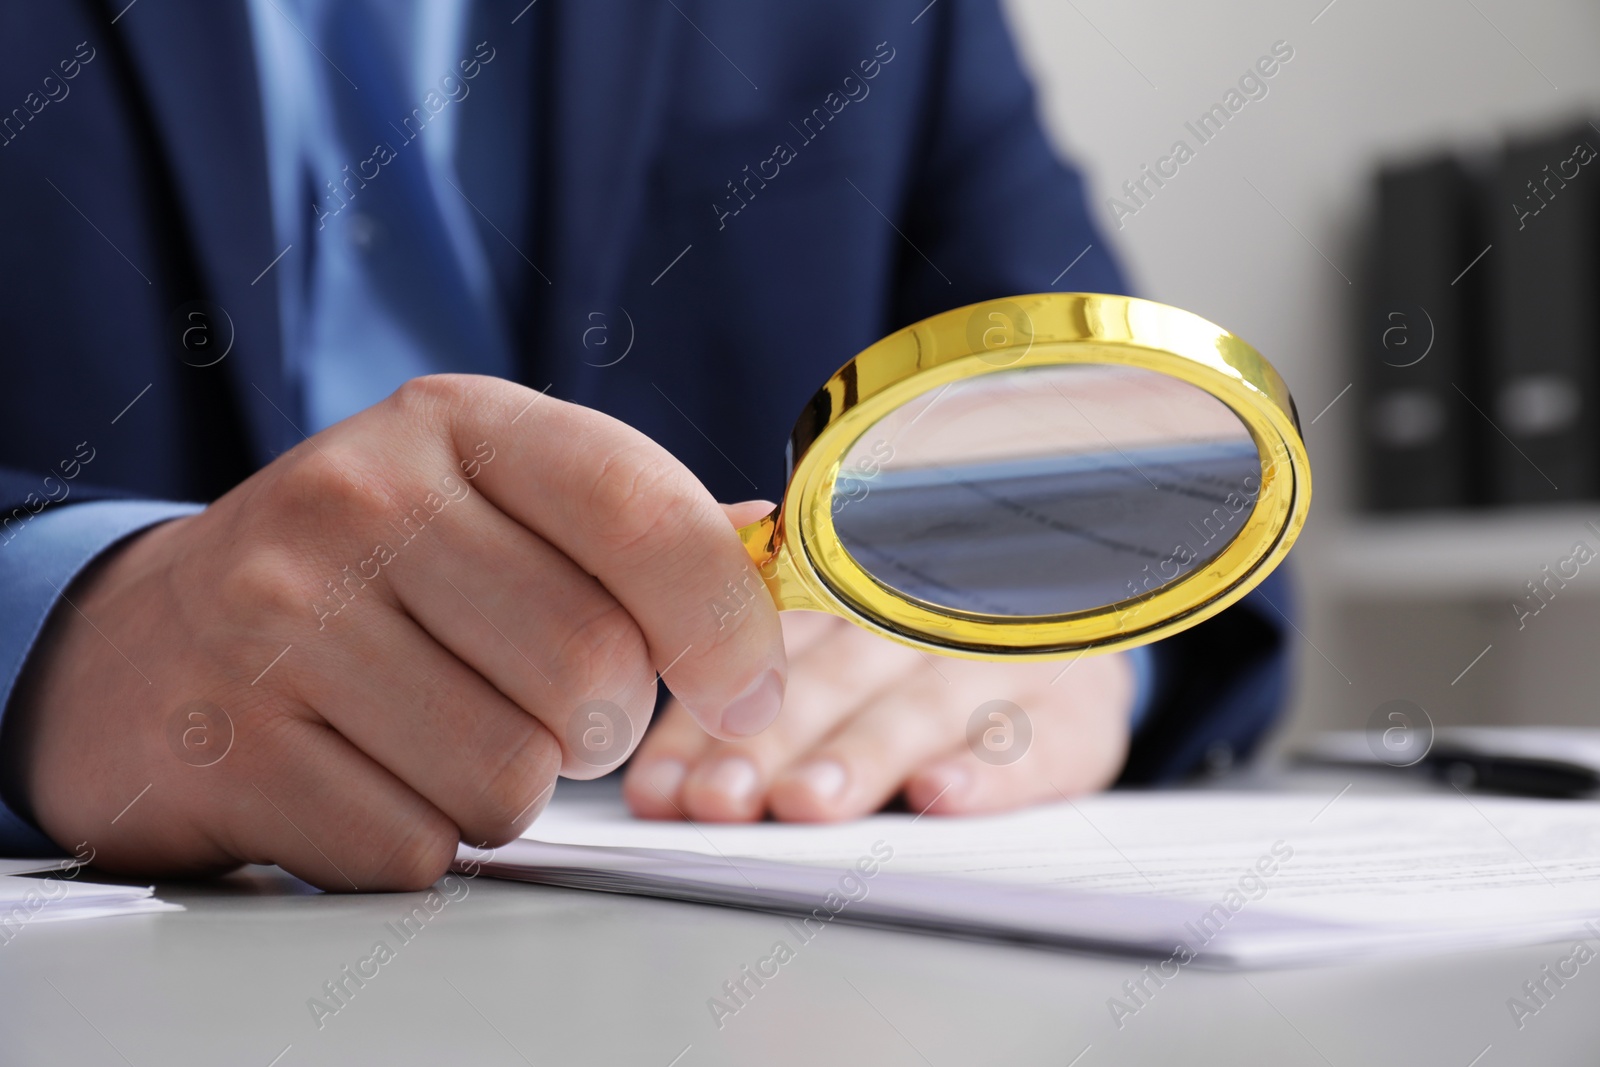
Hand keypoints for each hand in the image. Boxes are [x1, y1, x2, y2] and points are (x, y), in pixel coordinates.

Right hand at [3, 376, 785, 889]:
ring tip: (443, 731)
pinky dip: (420, 839)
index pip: (642, 512)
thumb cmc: (366, 569)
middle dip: (601, 725)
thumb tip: (777, 554)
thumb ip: (636, 524)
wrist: (149, 638)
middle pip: (591, 674)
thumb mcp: (492, 494)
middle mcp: (357, 502)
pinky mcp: (229, 748)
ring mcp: (277, 624)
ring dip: (510, 787)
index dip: (726, 623)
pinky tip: (367, 774)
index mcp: (457, 425)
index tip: (746, 688)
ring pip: (510, 779)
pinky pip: (415, 849)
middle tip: (549, 708)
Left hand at [622, 609, 1134, 822]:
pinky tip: (938, 794)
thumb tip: (654, 783)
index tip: (662, 787)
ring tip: (806, 803)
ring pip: (920, 703)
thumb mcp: (846, 644)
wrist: (1088, 624)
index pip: (758, 651)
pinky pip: (1036, 739)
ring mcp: (1006, 657)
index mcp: (850, 589)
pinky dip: (989, 769)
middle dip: (767, 741)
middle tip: (720, 799)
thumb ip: (748, 685)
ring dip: (860, 754)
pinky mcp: (1079, 711)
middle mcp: (923, 612)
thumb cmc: (928, 658)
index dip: (705, 719)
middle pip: (834, 676)